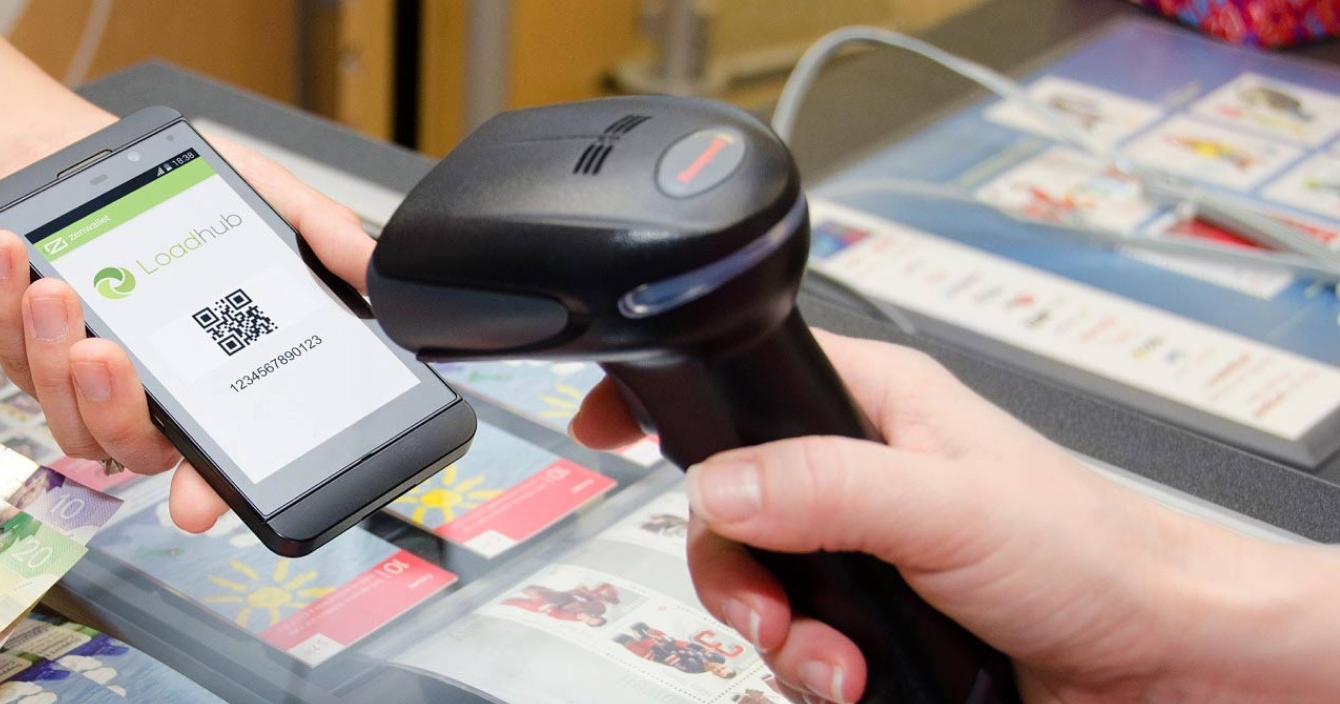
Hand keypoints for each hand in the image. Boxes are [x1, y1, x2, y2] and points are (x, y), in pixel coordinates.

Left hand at [0, 135, 369, 532]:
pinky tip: (12, 253)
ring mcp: (78, 380)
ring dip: (49, 350)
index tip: (197, 504)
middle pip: (126, 443)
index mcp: (211, 384)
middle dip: (111, 404)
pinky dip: (0, 298)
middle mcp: (145, 398)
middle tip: (104, 352)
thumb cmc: (190, 202)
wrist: (107, 164)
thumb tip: (372, 271)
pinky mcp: (21, 347)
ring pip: (60, 405)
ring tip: (55, 290)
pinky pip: (4, 343)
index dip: (209, 490)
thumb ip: (322, 237)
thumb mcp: (273, 203)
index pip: (215, 457)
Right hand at [569, 331, 1339, 702]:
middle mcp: (855, 476)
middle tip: (766, 609)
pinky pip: (790, 648)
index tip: (604, 426)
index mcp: (872, 406)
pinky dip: (808, 673)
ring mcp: (859, 554)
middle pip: (725, 511)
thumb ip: (823, 486)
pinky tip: (855, 681)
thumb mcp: (947, 503)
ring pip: (751, 588)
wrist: (1162, 665)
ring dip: (776, 637)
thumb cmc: (1098, 554)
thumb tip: (717, 485)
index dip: (671, 401)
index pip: (740, 378)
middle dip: (733, 574)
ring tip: (836, 663)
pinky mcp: (870, 625)